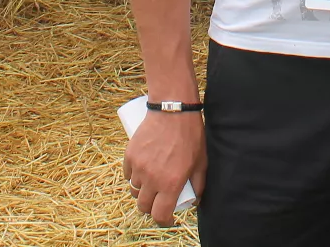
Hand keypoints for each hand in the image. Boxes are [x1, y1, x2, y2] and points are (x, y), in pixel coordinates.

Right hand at [123, 108, 206, 225]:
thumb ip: (199, 184)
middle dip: (151, 207)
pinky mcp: (130, 155)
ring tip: (150, 182)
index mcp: (170, 184)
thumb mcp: (201, 162)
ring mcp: (139, 167)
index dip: (164, 220)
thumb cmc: (191, 135)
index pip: (160, 214)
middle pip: (144, 206)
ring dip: (142, 190)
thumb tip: (194, 200)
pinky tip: (141, 171)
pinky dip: (133, 176)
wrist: (172, 110)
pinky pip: (127, 174)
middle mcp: (152, 179)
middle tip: (158, 199)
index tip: (167, 217)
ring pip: (134, 190)